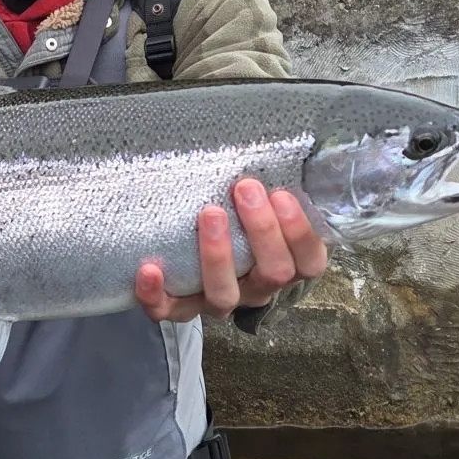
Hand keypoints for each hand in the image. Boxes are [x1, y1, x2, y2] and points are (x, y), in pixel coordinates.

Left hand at [136, 181, 327, 323]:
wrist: (196, 265)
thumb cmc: (238, 224)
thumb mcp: (263, 209)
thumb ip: (270, 191)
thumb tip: (273, 147)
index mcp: (284, 266)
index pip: (309, 262)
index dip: (299, 232)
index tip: (282, 195)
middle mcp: (256, 290)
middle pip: (273, 274)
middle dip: (262, 230)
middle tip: (245, 188)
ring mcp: (219, 302)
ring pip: (224, 295)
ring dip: (218, 256)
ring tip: (209, 213)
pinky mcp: (182, 309)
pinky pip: (169, 311)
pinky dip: (156, 294)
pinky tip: (149, 268)